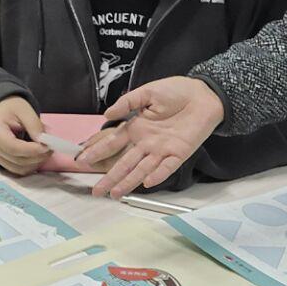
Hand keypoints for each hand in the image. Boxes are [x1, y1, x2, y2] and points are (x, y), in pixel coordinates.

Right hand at [0, 96, 50, 175]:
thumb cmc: (10, 108)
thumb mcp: (24, 109)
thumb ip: (34, 124)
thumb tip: (43, 141)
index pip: (13, 147)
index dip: (32, 150)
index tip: (47, 146)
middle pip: (17, 160)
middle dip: (37, 156)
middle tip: (51, 147)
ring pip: (18, 168)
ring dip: (35, 163)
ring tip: (45, 151)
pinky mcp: (1, 161)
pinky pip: (17, 170)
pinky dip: (30, 166)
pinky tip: (37, 156)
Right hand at [80, 76, 224, 197]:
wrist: (204, 94)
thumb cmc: (177, 91)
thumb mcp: (148, 92)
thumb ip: (127, 103)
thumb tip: (107, 114)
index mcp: (137, 128)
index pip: (113, 143)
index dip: (97, 152)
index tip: (82, 161)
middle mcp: (146, 143)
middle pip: (124, 163)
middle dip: (110, 177)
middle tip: (96, 191)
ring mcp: (162, 150)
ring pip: (141, 169)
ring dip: (128, 182)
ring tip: (115, 194)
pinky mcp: (179, 153)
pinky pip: (167, 167)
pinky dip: (158, 174)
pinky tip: (147, 183)